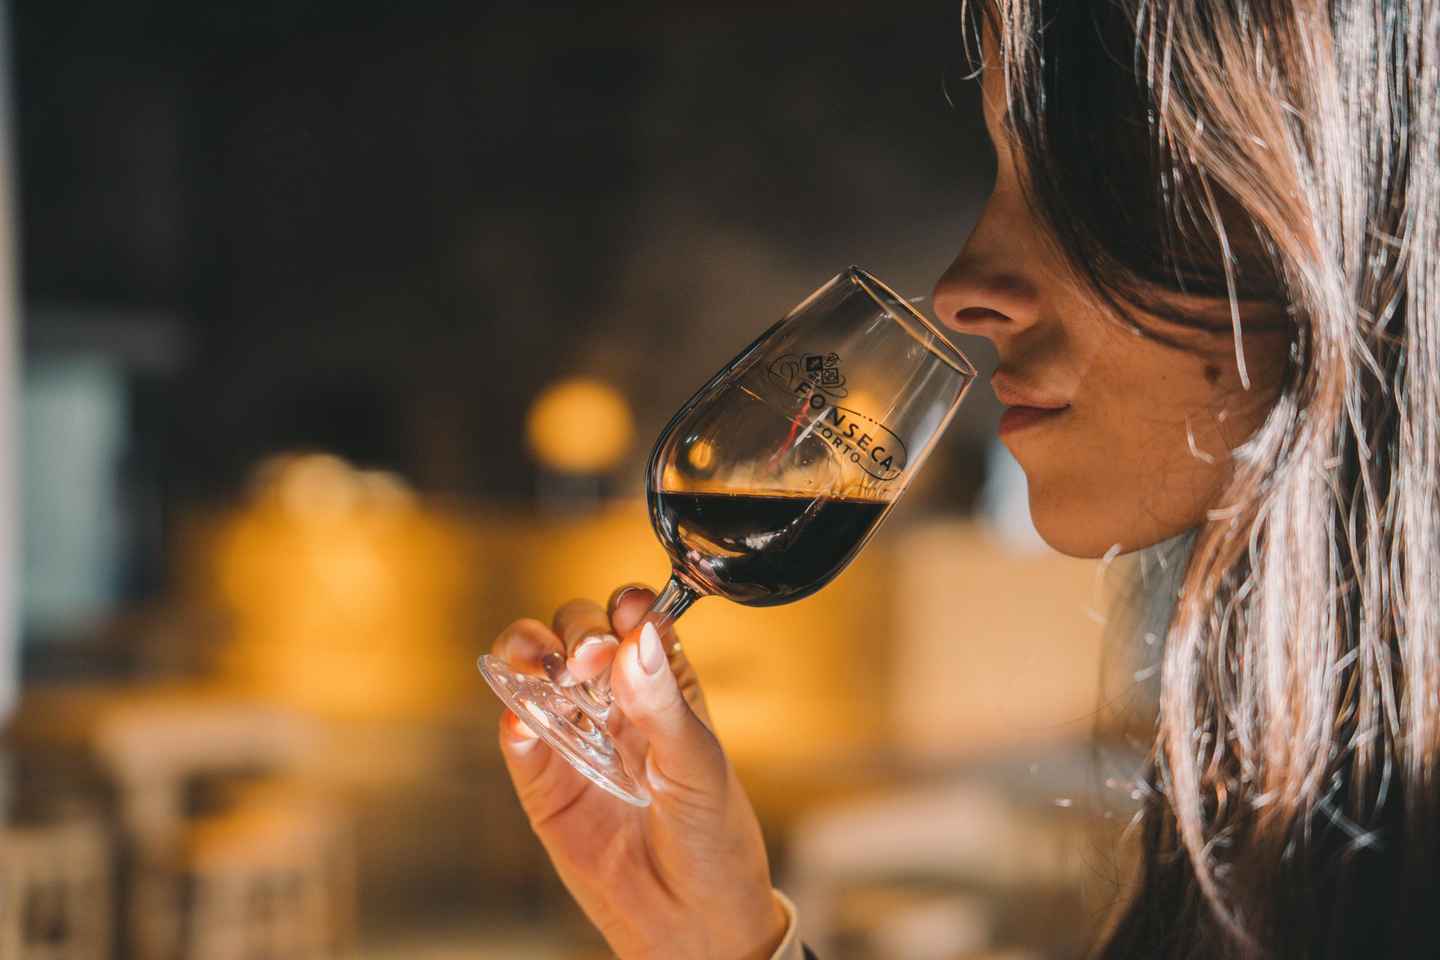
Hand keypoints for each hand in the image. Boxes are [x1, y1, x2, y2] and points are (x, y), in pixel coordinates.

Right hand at [492, 584, 786, 959]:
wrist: (690, 920)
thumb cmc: (712, 839)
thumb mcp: (699, 767)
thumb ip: (664, 705)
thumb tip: (635, 640)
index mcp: (664, 685)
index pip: (636, 621)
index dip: (626, 607)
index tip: (626, 613)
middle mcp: (615, 700)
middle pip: (577, 631)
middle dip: (576, 630)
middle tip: (587, 657)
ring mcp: (575, 735)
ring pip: (535, 668)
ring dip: (529, 653)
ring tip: (543, 669)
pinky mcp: (543, 778)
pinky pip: (516, 733)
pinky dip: (512, 717)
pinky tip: (526, 724)